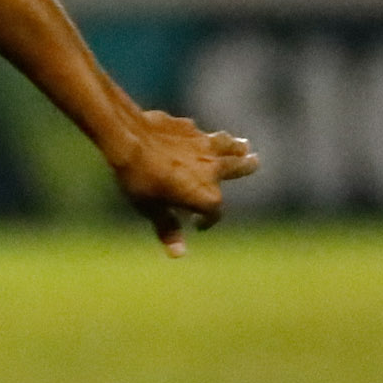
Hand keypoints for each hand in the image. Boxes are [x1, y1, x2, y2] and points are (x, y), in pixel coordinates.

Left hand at [107, 109, 260, 255]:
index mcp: (207, 195)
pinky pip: (200, 133)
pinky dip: (203, 137)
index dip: (207, 221)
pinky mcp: (188, 128)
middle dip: (247, 166)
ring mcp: (203, 146)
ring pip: (227, 145)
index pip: (214, 213)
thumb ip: (167, 229)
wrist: (127, 139)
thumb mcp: (150, 210)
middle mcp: (213, 170)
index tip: (197, 225)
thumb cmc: (138, 179)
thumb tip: (179, 254)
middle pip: (239, 167)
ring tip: (244, 144)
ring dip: (236, 146)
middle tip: (255, 160)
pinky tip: (198, 133)